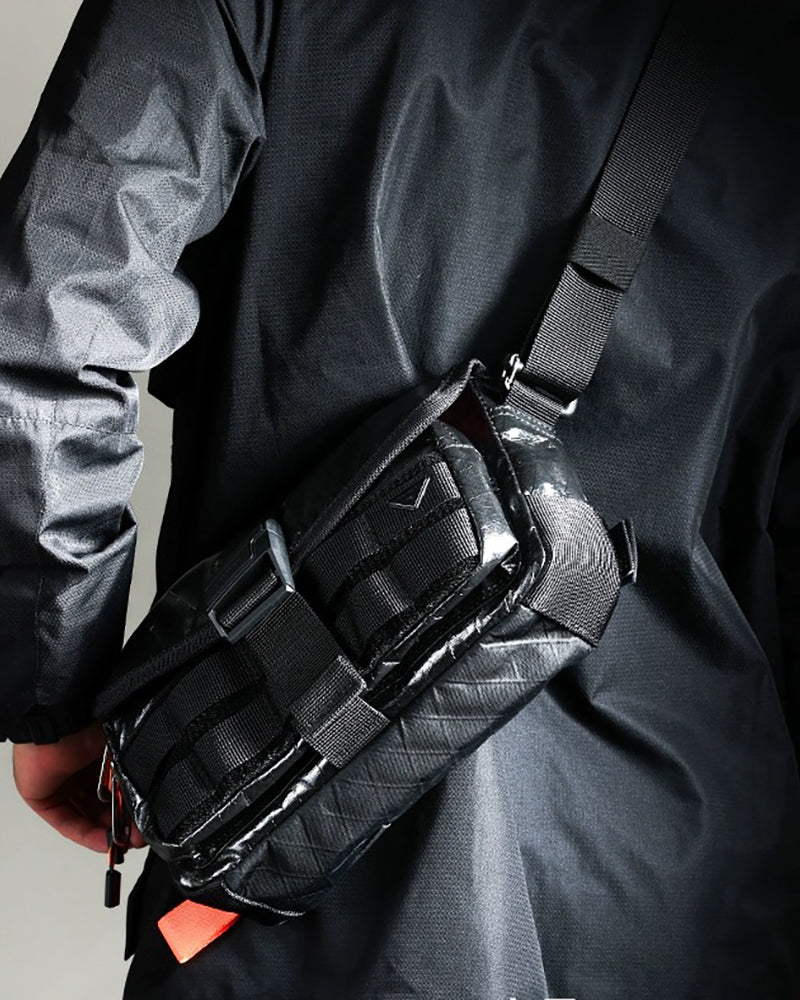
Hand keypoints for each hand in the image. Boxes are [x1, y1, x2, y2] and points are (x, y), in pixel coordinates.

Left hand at [12, 720, 144, 852]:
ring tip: (126, 841)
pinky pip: (66, 821)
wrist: (65, 716)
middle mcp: (79, 768)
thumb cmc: (94, 719)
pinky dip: (86, 834)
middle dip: (122, 823)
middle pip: (101, 804)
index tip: (147, 820)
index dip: (131, 806)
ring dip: (106, 832)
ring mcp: (60, 782)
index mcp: (98, 754)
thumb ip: (135, 771)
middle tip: (140, 835)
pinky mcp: (43, 796)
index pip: (115, 787)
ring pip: (86, 815)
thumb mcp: (124, 748)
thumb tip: (159, 794)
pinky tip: (105, 841)